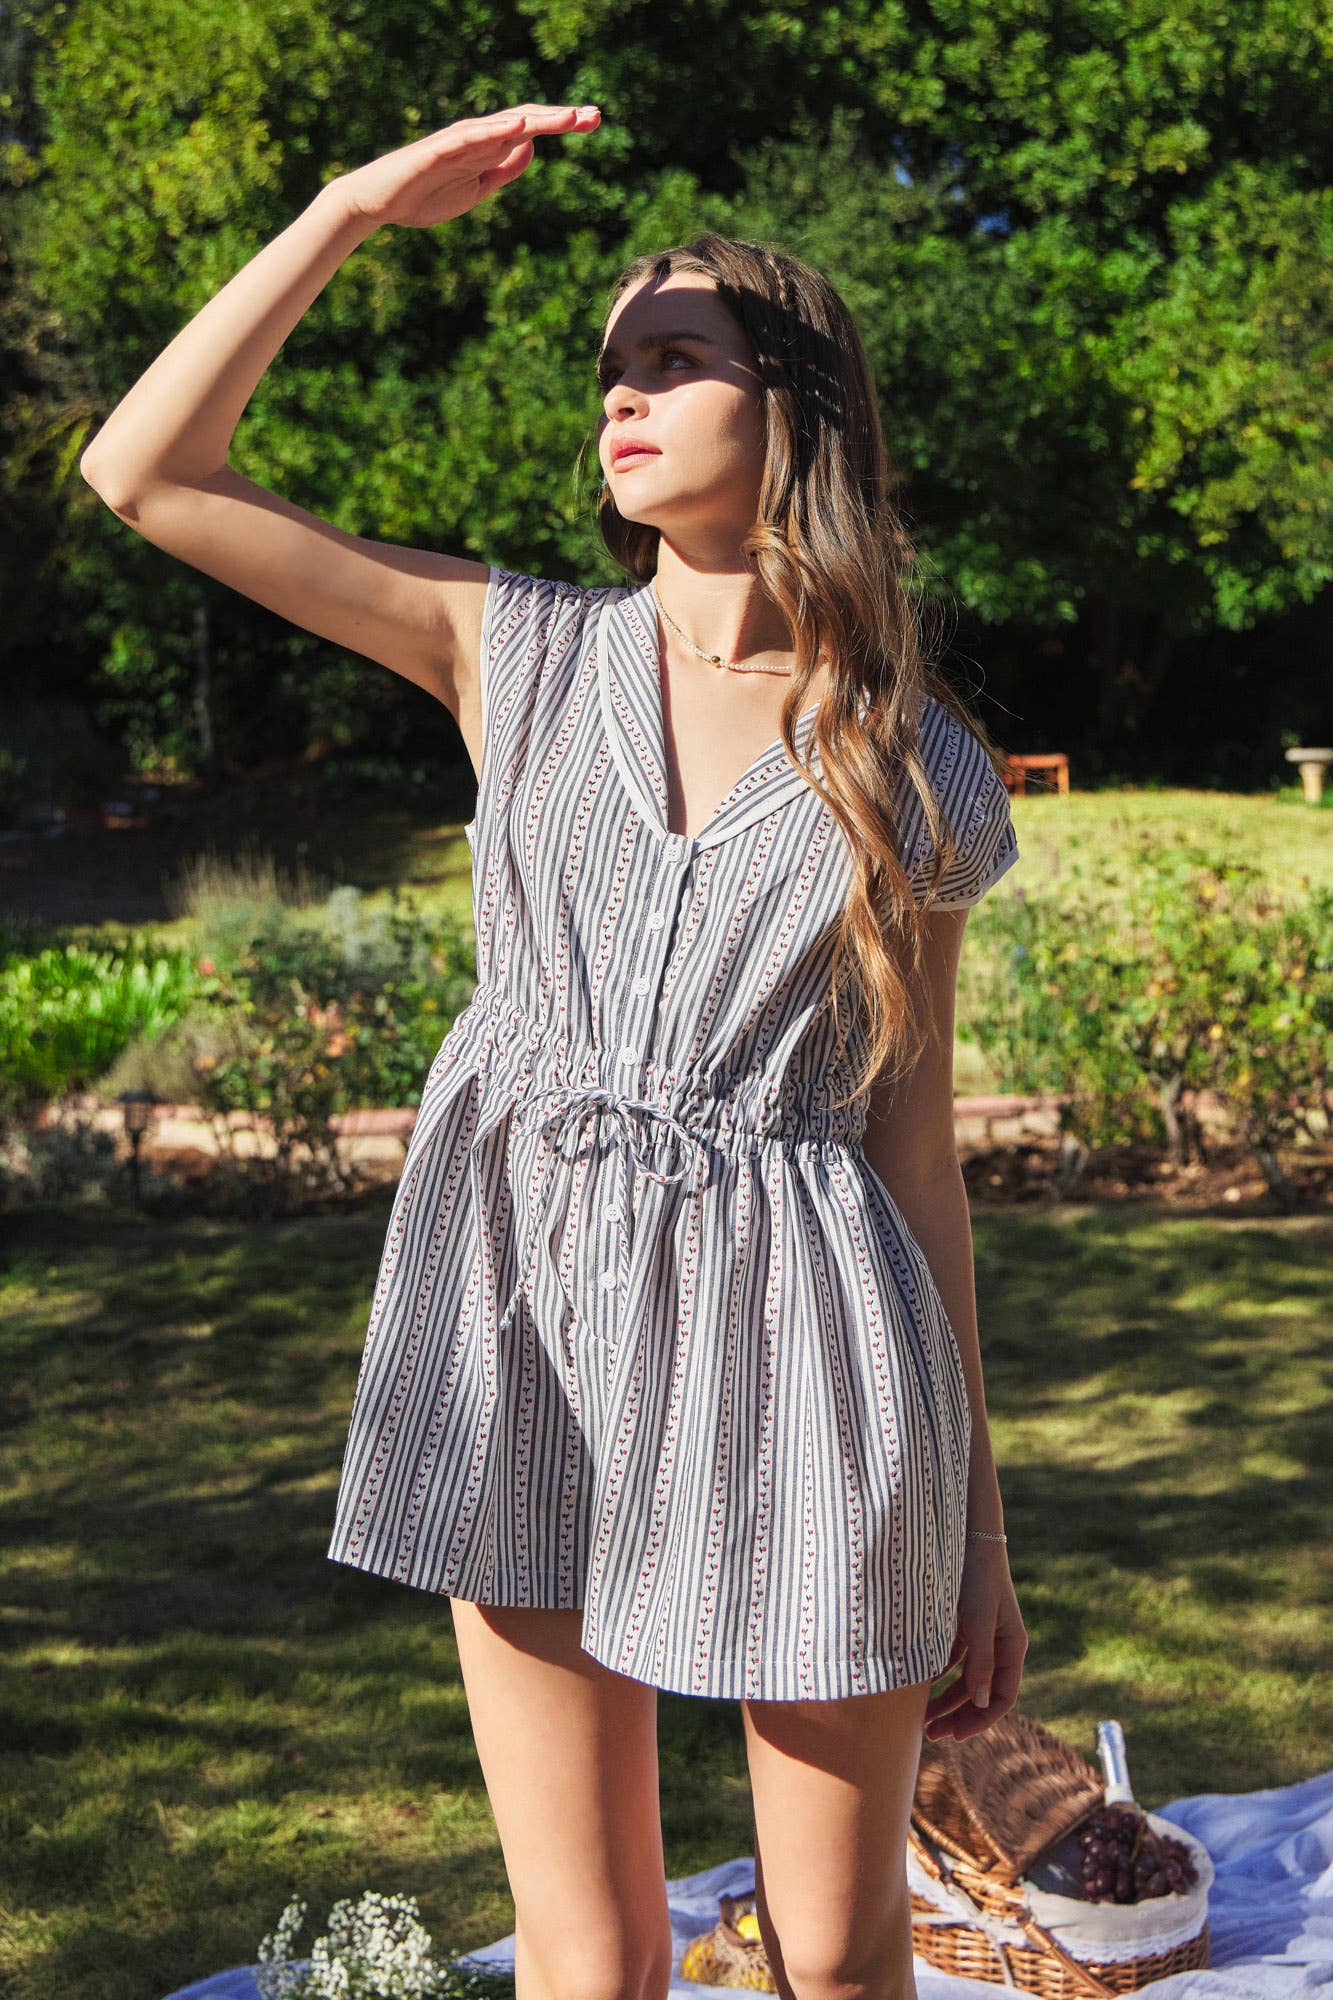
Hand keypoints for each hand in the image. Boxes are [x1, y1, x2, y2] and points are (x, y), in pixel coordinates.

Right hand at [330, 104, 600, 229]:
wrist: (381, 205)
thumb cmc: (425, 196)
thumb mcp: (477, 188)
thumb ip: (504, 169)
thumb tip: (531, 146)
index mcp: (489, 148)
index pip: (532, 130)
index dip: (563, 124)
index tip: (595, 122)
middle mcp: (477, 137)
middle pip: (526, 121)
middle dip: (560, 118)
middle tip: (595, 115)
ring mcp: (457, 142)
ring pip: (504, 125)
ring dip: (537, 119)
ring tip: (568, 118)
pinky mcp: (437, 151)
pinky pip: (470, 138)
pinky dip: (495, 130)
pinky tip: (519, 125)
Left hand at [923, 1538, 1027, 1742]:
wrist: (968, 1537)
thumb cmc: (977, 1578)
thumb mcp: (978, 1622)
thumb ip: (980, 1662)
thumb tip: (980, 1704)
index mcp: (1012, 1647)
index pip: (1001, 1697)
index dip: (981, 1720)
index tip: (956, 1736)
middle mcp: (999, 1646)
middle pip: (981, 1694)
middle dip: (959, 1717)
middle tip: (932, 1735)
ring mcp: (981, 1636)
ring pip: (965, 1680)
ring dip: (945, 1701)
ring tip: (921, 1721)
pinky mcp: (963, 1626)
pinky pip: (951, 1661)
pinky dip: (937, 1676)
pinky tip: (917, 1687)